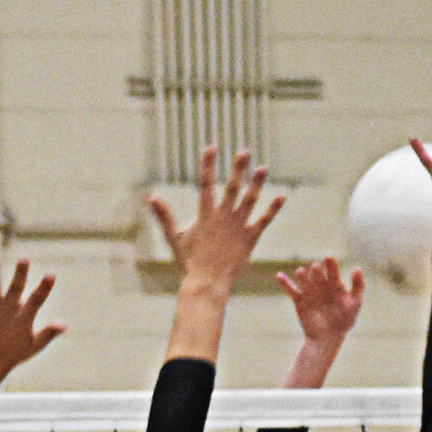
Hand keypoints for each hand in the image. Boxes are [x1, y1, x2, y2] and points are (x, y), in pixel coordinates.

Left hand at [0, 260, 63, 423]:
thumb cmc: (12, 355)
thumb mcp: (33, 346)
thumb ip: (48, 333)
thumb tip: (64, 324)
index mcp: (23, 318)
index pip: (37, 299)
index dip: (45, 287)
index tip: (51, 274)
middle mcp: (8, 309)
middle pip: (16, 287)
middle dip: (20, 272)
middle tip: (24, 258)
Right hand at [148, 147, 283, 291]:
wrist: (208, 284)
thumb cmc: (190, 262)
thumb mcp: (175, 237)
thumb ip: (164, 215)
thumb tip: (149, 197)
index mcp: (206, 215)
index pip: (206, 184)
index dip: (208, 165)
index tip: (211, 147)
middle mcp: (223, 217)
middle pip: (232, 188)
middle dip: (238, 169)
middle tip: (245, 152)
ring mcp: (238, 227)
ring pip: (249, 200)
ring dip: (257, 183)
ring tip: (263, 168)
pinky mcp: (250, 238)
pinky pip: (264, 221)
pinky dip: (273, 209)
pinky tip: (282, 196)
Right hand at [278, 257, 364, 347]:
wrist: (328, 338)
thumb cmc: (344, 321)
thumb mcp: (355, 304)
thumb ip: (358, 286)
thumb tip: (357, 268)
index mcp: (334, 283)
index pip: (332, 270)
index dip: (330, 264)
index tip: (329, 258)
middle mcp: (321, 284)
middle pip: (317, 273)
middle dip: (316, 271)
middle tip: (316, 269)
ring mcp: (309, 291)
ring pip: (304, 279)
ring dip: (302, 275)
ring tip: (301, 272)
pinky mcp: (299, 300)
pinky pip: (290, 290)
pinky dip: (284, 283)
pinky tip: (279, 276)